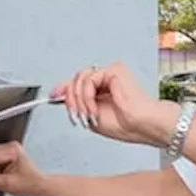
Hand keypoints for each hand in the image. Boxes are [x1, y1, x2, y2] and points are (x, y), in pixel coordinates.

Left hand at [54, 62, 173, 145]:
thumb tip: (57, 93)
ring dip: (79, 101)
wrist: (140, 125)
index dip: (64, 89)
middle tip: (78, 116)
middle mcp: (106, 79)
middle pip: (75, 79)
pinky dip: (87, 97)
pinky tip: (94, 109)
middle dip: (71, 100)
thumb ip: (75, 101)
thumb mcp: (90, 114)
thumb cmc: (125, 125)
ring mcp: (110, 73)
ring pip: (79, 79)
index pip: (78, 83)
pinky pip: (88, 80)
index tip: (54, 97)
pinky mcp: (114, 70)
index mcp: (102, 89)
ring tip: (89, 114)